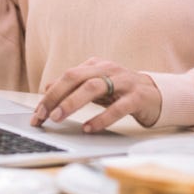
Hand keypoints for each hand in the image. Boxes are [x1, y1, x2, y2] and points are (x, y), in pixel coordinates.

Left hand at [31, 58, 161, 132]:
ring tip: (59, 117)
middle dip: (56, 96)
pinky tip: (90, 128)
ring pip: (94, 87)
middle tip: (44, 115)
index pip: (67, 76)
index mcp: (96, 65)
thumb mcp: (95, 86)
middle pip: (76, 77)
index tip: (37, 113)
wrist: (156, 94)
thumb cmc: (121, 91)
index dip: (50, 94)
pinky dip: (102, 118)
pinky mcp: (137, 97)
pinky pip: (118, 107)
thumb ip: (73, 87)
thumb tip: (47, 89)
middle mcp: (108, 69)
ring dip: (73, 103)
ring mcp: (124, 81)